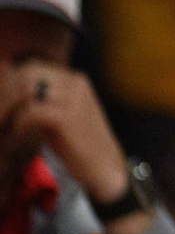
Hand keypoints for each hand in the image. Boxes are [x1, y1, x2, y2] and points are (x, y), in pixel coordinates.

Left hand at [0, 64, 143, 233]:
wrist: (104, 166)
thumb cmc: (78, 143)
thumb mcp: (60, 114)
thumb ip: (41, 100)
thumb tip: (9, 93)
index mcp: (74, 79)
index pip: (31, 67)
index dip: (9, 83)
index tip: (1, 106)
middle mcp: (75, 83)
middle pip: (27, 73)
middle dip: (5, 93)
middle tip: (0, 116)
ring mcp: (74, 99)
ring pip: (27, 89)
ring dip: (8, 108)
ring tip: (4, 126)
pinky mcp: (69, 118)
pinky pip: (32, 111)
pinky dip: (17, 124)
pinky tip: (15, 136)